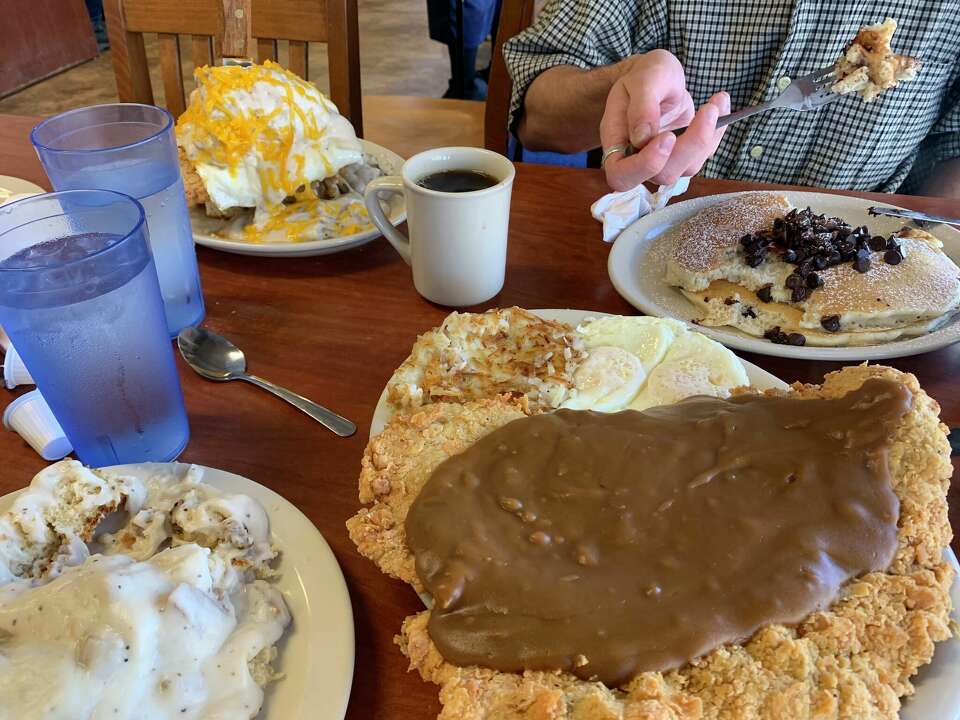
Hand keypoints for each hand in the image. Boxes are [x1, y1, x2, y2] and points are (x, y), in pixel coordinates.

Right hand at [600, 50, 729, 190]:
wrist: (657, 78)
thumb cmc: (645, 75)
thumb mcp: (643, 78)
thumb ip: (641, 105)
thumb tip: (643, 137)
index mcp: (616, 143)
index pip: (622, 174)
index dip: (646, 165)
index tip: (668, 136)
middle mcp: (637, 159)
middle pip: (662, 175)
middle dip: (689, 146)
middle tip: (708, 110)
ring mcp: (662, 160)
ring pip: (686, 168)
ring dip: (707, 138)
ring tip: (717, 101)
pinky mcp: (683, 155)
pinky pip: (702, 156)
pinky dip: (716, 133)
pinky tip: (720, 105)